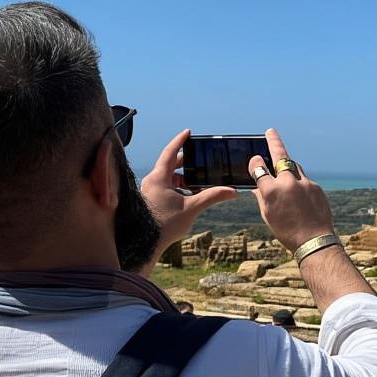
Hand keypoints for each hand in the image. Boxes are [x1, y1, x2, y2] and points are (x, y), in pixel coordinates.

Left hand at [141, 128, 237, 254]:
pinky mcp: (150, 200)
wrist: (144, 244)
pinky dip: (177, 187)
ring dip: (183, 178)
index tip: (188, 132)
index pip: (170, 152)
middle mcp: (152, 181)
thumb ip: (212, 196)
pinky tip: (188, 196)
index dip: (180, 141)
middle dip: (186, 163)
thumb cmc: (164, 225)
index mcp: (159, 178)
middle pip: (170, 165)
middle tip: (199, 160)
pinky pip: (165, 187)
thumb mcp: (192, 208)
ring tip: (198, 182)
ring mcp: (150, 191)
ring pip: (168, 178)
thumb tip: (232, 191)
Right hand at [249, 128, 335, 252]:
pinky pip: (304, 179)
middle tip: (270, 132)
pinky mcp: (316, 186)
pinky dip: (299, 183)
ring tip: (283, 166)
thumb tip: (256, 185)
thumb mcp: (267, 215)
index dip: (256, 163)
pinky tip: (298, 195)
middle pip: (280, 155)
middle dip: (274, 142)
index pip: (259, 167)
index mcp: (270, 191)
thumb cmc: (287, 232)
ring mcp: (304, 183)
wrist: (314, 241)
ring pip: (294, 166)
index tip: (256, 161)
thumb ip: (261, 196)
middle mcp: (287, 183)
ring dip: (288, 165)